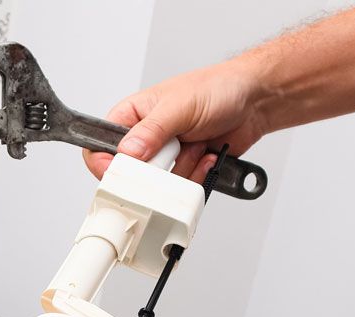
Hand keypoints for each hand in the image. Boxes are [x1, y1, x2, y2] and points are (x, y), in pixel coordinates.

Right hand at [84, 58, 271, 180]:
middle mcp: (144, 138)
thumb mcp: (180, 105)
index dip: (105, 163)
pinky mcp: (183, 169)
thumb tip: (127, 152)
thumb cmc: (218, 89)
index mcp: (132, 116)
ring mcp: (164, 156)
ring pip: (156, 185)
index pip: (100, 144)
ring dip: (181, 170)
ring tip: (196, 147)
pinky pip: (180, 189)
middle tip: (171, 153)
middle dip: (155, 169)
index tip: (119, 172)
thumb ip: (152, 130)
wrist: (253, 102)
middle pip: (129, 173)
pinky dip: (197, 175)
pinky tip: (206, 155)